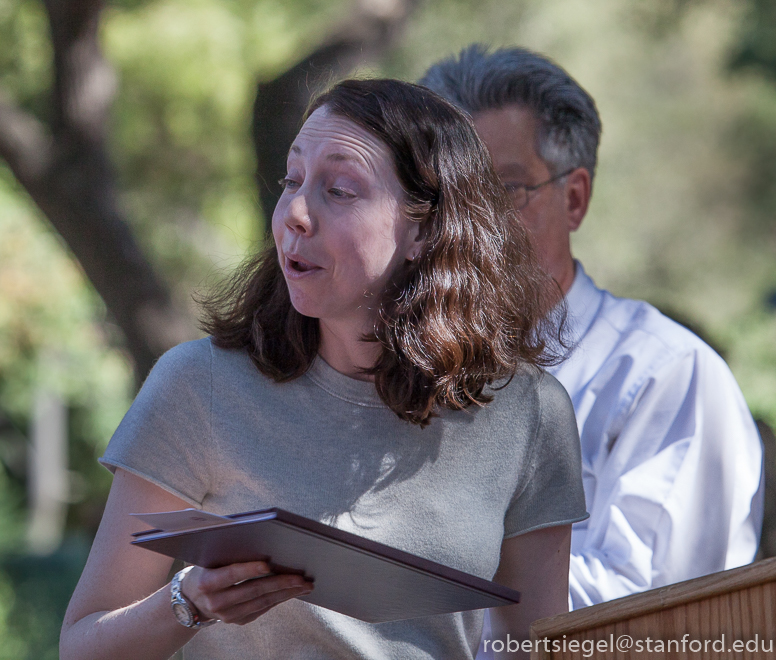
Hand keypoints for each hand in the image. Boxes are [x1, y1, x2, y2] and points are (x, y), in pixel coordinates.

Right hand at [181, 561, 313, 624]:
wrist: (191, 598)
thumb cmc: (206, 568)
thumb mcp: (209, 558)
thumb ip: (229, 551)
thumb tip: (261, 541)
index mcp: (207, 582)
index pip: (231, 574)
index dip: (249, 569)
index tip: (269, 564)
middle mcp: (216, 602)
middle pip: (252, 591)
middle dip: (280, 583)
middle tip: (301, 577)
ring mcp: (227, 615)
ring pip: (261, 602)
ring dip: (286, 593)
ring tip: (305, 585)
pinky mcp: (237, 621)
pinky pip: (262, 609)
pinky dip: (279, 599)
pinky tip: (292, 591)